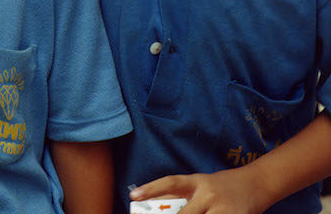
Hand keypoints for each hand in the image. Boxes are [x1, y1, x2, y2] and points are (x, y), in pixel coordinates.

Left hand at [130, 167, 265, 213]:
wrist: (257, 184)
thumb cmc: (222, 186)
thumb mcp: (200, 184)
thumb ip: (180, 194)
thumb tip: (153, 202)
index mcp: (197, 182)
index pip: (171, 183)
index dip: (151, 189)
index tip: (133, 196)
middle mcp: (208, 194)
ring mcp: (223, 209)